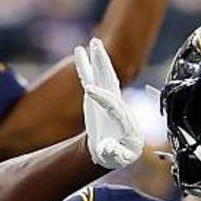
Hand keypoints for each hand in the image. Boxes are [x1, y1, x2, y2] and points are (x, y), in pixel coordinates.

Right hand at [74, 38, 142, 169]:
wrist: (116, 151)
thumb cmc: (117, 155)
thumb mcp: (117, 157)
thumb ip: (112, 153)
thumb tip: (106, 147)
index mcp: (122, 119)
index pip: (111, 105)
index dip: (102, 97)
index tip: (89, 90)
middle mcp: (116, 104)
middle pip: (110, 81)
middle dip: (104, 65)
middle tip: (97, 48)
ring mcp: (106, 97)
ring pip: (102, 75)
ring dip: (97, 59)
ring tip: (93, 43)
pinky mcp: (96, 96)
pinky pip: (89, 78)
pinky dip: (84, 67)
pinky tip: (79, 53)